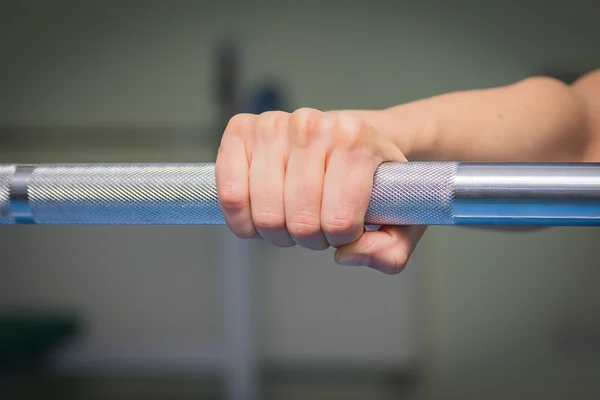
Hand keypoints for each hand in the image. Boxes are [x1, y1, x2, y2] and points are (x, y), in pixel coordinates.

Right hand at [215, 108, 425, 273]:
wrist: (354, 136)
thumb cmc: (374, 177)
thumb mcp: (402, 217)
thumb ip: (391, 251)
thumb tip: (346, 255)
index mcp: (355, 139)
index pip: (339, 221)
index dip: (341, 238)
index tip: (347, 227)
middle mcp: (312, 124)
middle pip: (300, 222)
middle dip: (309, 238)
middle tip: (318, 226)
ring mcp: (273, 124)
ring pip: (264, 212)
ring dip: (277, 232)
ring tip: (293, 219)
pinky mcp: (241, 129)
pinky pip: (228, 192)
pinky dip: (241, 219)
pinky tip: (258, 217)